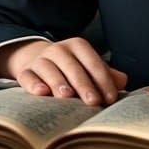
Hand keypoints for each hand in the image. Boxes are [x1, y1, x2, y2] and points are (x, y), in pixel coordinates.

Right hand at [0, 37, 127, 106]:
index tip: (110, 98)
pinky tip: (41, 93)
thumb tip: (123, 81)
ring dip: (58, 82)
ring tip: (67, 96)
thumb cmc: (72, 69)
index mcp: (78, 47)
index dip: (102, 79)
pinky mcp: (25, 72)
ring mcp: (40, 60)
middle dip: (83, 84)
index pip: (92, 61)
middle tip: (93, 102)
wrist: (39, 61)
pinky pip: (27, 76)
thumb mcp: (89, 68)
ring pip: (48, 69)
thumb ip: (106, 75)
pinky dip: (33, 84)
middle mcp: (58, 50)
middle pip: (71, 65)